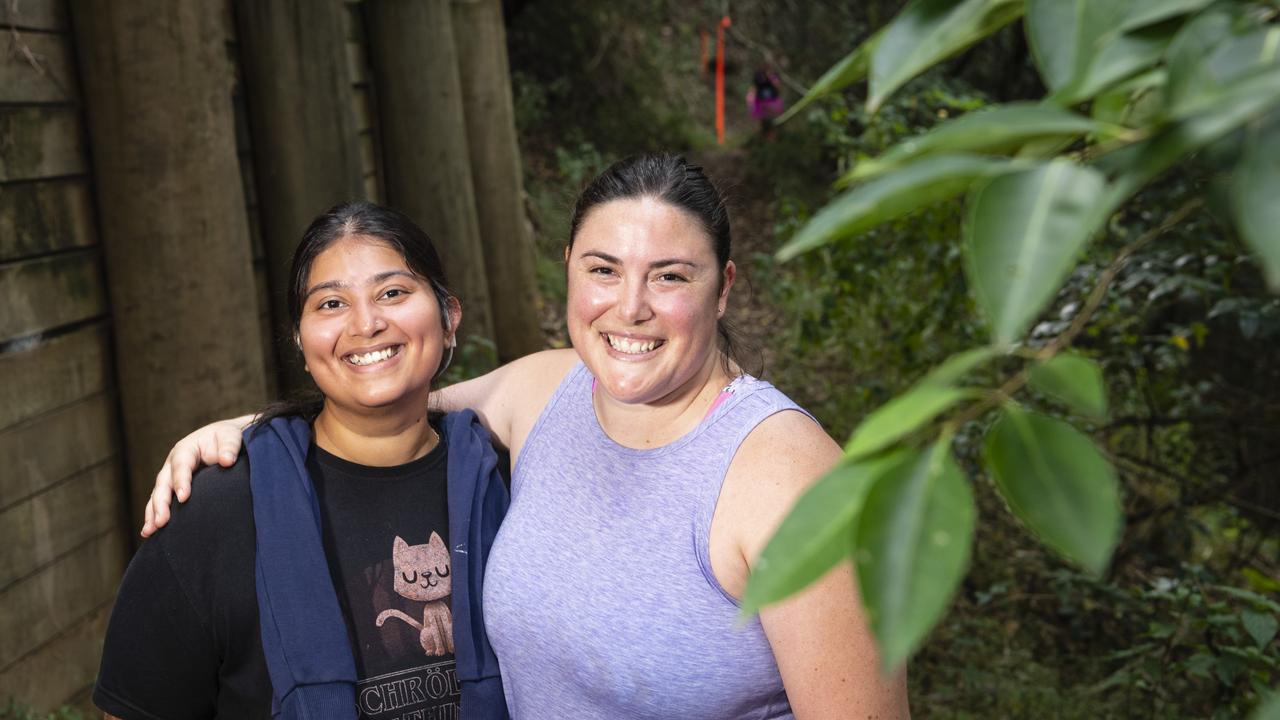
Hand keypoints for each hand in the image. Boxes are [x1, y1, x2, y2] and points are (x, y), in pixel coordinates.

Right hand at [142, 415, 252, 536]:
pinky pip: (161, 503)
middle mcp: (173, 464)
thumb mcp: (231, 437)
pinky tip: (150, 532)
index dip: (181, 481)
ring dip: (153, 513)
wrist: (226, 442)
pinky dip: (155, 516)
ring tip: (150, 531)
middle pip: (164, 483)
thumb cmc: (227, 438)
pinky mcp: (173, 489)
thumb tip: (227, 460)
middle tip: (162, 521)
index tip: (183, 498)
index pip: (181, 465)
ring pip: (158, 495)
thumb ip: (229, 447)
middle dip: (161, 503)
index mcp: (186, 449)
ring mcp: (171, 477)